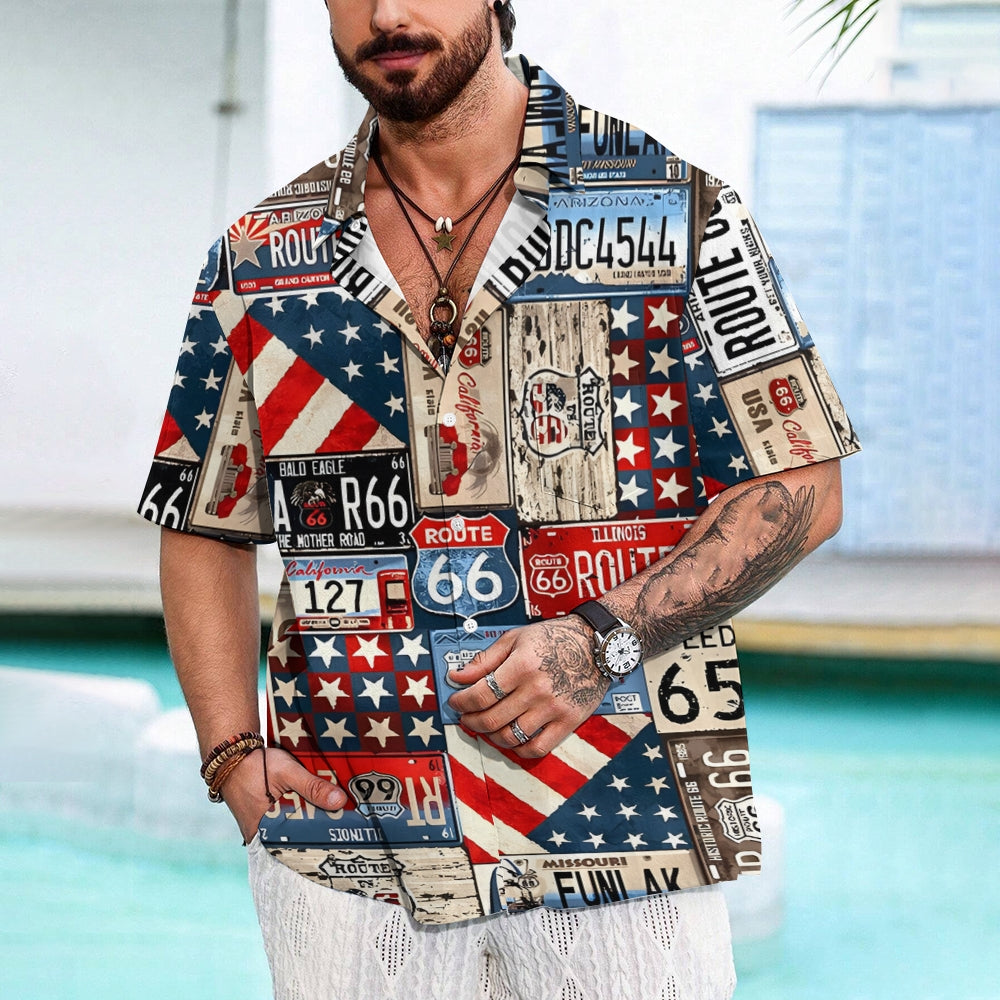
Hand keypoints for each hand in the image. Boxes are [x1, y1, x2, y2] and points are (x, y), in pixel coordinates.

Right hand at [220, 746, 346, 843]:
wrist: (231, 756)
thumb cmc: (254, 764)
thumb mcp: (287, 772)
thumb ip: (312, 786)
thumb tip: (339, 801)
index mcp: (263, 832)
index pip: (297, 846)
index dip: (320, 841)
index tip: (342, 837)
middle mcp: (261, 835)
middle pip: (296, 837)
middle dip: (318, 830)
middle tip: (346, 826)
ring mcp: (262, 826)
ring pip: (292, 828)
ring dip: (310, 820)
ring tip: (337, 816)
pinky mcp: (264, 816)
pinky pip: (285, 819)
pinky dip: (299, 812)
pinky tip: (318, 806)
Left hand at [446, 616, 609, 758]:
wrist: (597, 644)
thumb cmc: (555, 637)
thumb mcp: (516, 639)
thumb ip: (485, 660)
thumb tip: (457, 676)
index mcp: (522, 666)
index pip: (480, 695)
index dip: (461, 702)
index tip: (455, 701)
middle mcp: (537, 690)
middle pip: (491, 719)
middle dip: (470, 721)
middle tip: (466, 716)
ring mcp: (553, 709)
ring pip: (511, 737)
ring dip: (490, 736)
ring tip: (486, 727)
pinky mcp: (568, 722)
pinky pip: (538, 748)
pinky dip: (519, 749)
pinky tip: (511, 739)